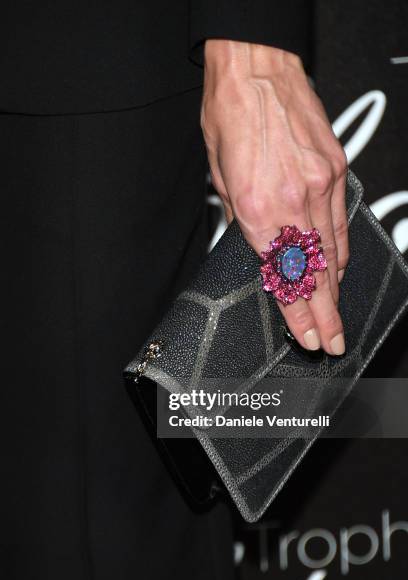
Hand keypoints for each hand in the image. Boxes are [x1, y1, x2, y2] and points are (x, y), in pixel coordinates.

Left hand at [201, 40, 347, 354]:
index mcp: (258, 209)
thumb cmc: (229, 116)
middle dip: (326, 314)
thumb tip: (257, 246)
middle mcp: (295, 201)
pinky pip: (340, 222)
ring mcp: (321, 184)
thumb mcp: (219, 178)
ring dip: (334, 287)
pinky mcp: (336, 168)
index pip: (285, 278)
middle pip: (317, 273)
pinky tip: (338, 268)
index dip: (300, 315)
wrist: (255, 67)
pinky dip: (340, 250)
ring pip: (333, 251)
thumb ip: (241, 220)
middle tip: (335, 341)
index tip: (311, 339)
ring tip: (335, 313)